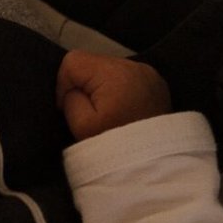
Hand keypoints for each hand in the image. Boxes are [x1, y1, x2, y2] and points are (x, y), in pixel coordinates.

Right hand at [57, 50, 171, 141]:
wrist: (157, 161)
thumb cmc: (117, 145)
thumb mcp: (81, 126)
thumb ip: (70, 99)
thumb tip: (73, 89)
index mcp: (113, 73)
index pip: (72, 60)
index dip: (64, 85)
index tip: (72, 108)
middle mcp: (134, 65)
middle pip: (92, 63)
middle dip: (86, 85)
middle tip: (92, 114)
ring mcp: (148, 73)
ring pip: (109, 70)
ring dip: (103, 87)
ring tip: (109, 112)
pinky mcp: (157, 83)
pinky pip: (127, 78)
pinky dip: (120, 90)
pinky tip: (125, 109)